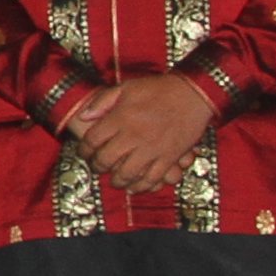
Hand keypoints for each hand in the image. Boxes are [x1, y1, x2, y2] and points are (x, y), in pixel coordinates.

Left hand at [63, 72, 219, 195]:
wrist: (192, 93)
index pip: (93, 140)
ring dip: (117, 180)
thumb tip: (83, 116)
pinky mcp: (169, 157)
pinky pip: (152, 178)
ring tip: (114, 180)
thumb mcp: (126, 87)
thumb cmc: (158, 89)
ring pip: (127, 173)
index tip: (84, 153)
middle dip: (97, 167)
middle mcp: (134, 135)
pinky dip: (141, 186)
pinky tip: (133, 187)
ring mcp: (152, 148)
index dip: (84, 150)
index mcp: (120, 118)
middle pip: (106, 160)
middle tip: (97, 168)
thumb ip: (102, 101)